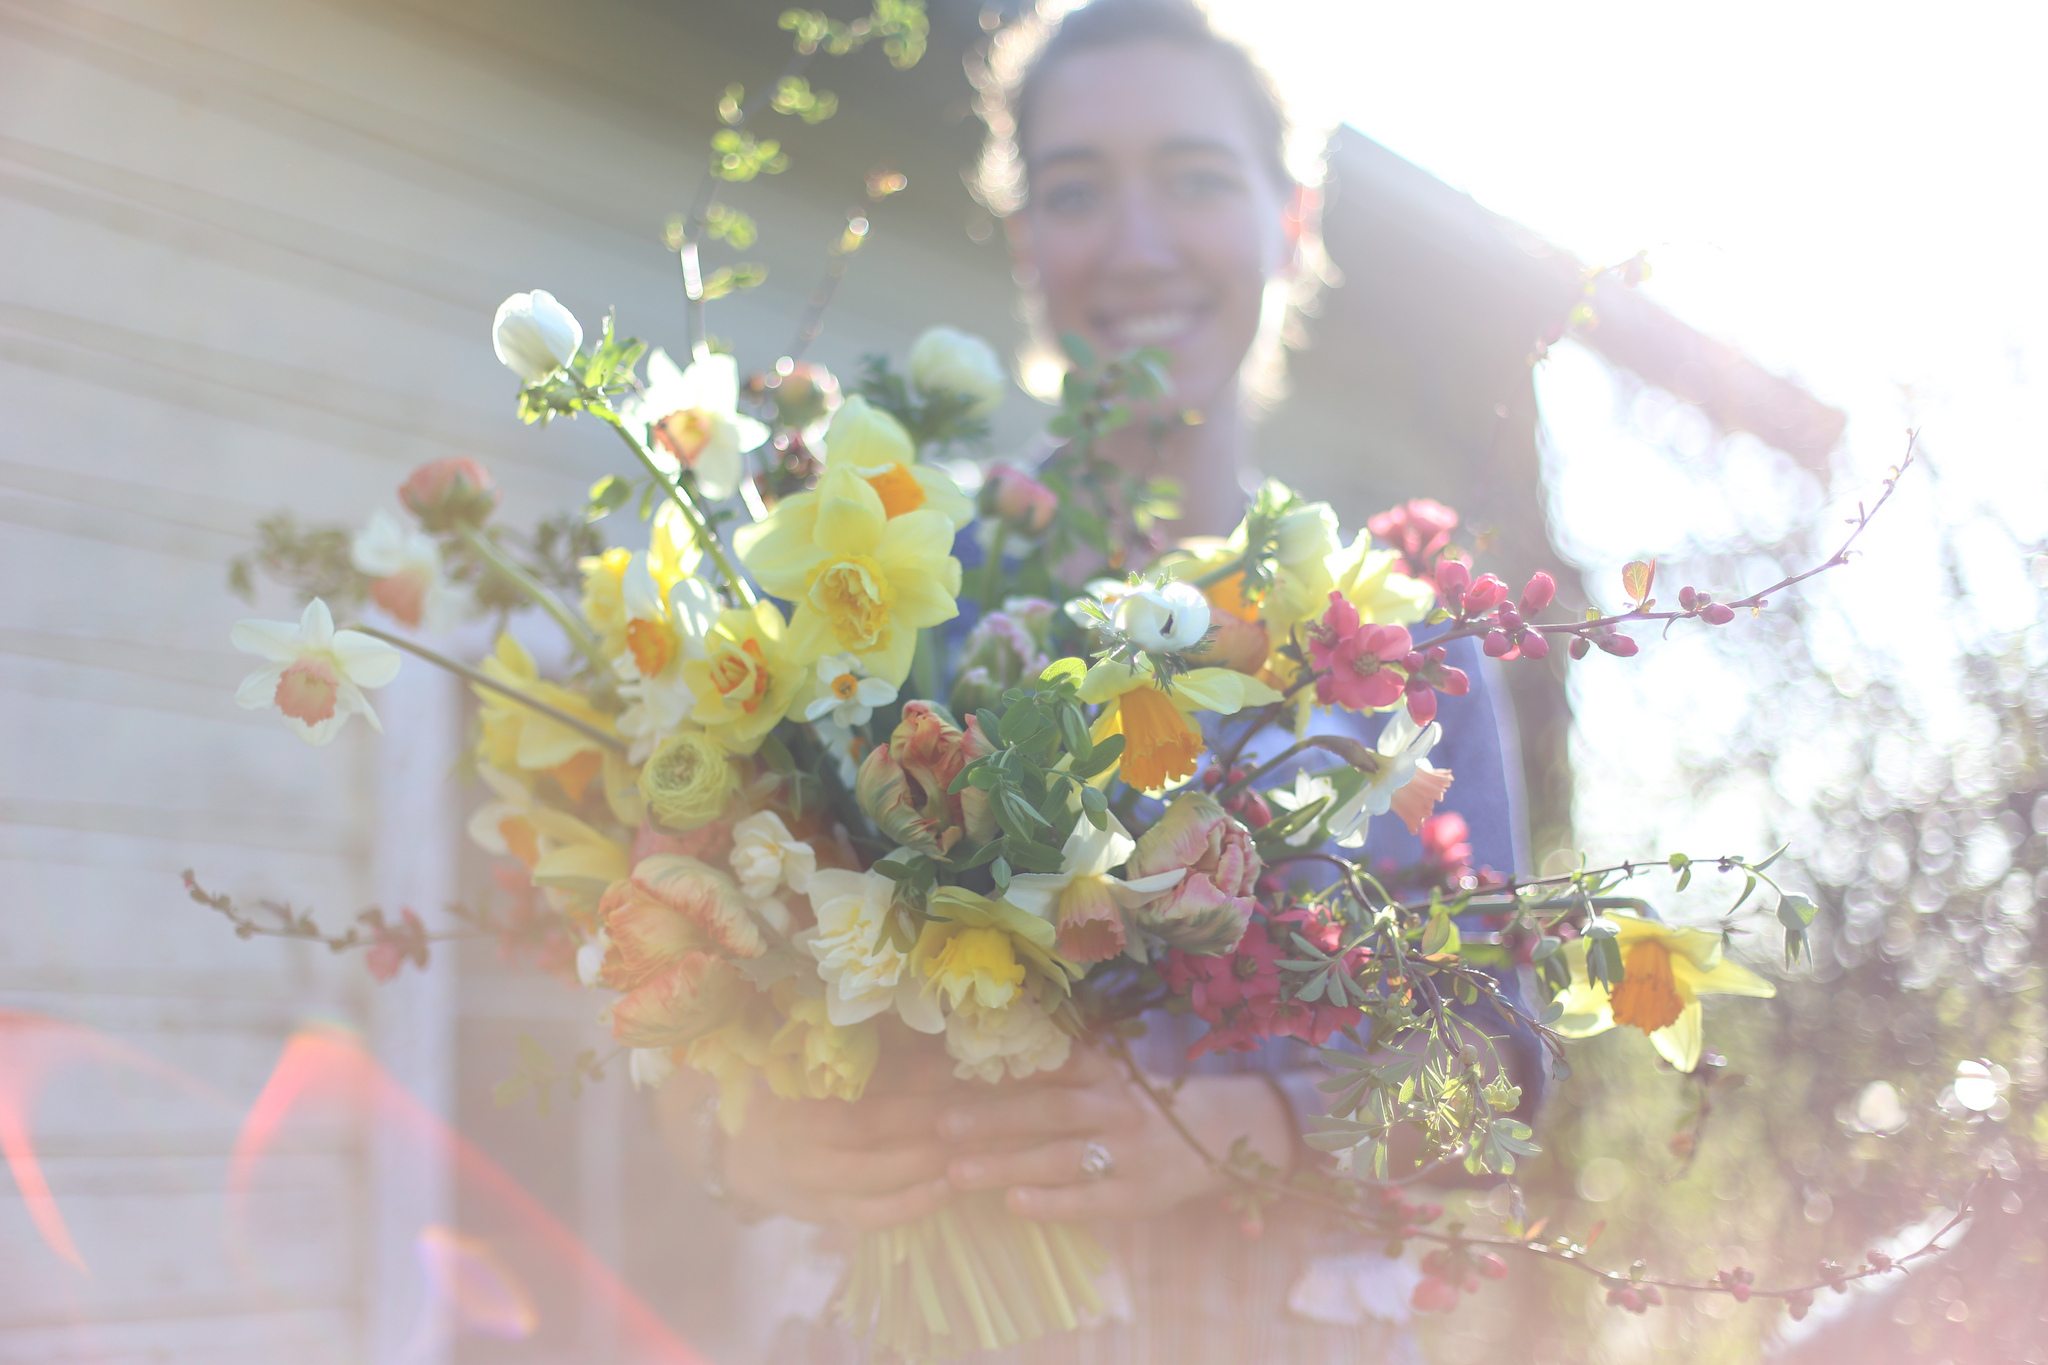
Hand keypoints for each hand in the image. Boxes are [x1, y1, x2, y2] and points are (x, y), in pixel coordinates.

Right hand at [664, 1032, 972, 1231]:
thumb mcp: (805, 1060)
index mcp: (793, 1083)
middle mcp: (798, 1131)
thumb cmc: (789, 1095)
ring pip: (874, 1171)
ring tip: (979, 1141)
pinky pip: (870, 1214)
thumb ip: (857, 1043)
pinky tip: (951, 1188)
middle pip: (869, 1122)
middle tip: (983, 1101)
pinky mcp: (824, 1213)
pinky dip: (910, 1205)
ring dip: (929, 1157)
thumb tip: (922, 1018)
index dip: (911, 1069)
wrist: (740, 1156)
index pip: (858, 1076)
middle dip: (929, 1111)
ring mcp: (810, 1177)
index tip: (957, 1061)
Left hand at [935, 1045, 1294, 1222]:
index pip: (1050, 1064)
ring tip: (956, 1172)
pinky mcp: (1134, 1196)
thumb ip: (1054, 1067)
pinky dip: (1050, 1203)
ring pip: (1061, 1158)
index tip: (951, 1069)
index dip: (1002, 1067)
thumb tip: (980, 1053)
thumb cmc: (1137, 1104)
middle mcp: (1116, 1107)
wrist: (1216, 1137)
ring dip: (1007, 1164)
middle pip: (1049, 1110)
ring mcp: (1127, 1153)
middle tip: (940, 1125)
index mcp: (1104, 1070)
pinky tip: (1012, 1204)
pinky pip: (1088, 1200)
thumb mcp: (1105, 1073)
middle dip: (992, 1118)